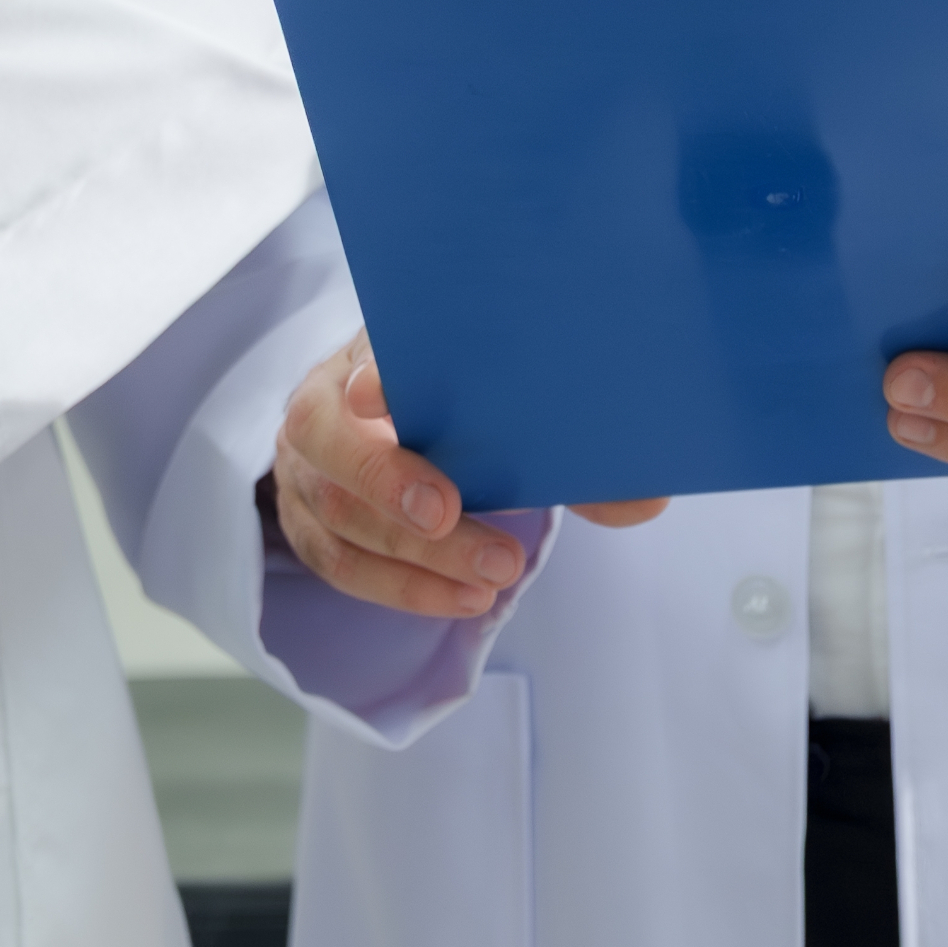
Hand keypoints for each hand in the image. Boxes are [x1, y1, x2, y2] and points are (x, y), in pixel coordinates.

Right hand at [263, 331, 663, 618]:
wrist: (392, 420)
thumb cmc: (453, 402)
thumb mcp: (500, 399)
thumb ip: (565, 438)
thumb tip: (644, 501)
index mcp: (370, 348)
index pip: (361, 350)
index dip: (372, 374)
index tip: (380, 393)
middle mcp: (321, 401)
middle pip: (331, 441)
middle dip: (390, 485)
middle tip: (449, 517)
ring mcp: (303, 468)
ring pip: (338, 514)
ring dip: (414, 556)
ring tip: (492, 575)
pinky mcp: (306, 525)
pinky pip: (340, 565)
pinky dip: (403, 589)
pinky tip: (462, 599)